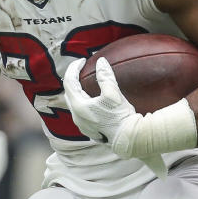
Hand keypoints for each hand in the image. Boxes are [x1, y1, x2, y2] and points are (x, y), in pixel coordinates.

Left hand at [63, 58, 166, 175]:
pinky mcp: (89, 130)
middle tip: (81, 69)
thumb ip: (105, 76)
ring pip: (74, 103)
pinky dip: (83, 101)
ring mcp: (82, 125)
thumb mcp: (113, 94)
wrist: (129, 138)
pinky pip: (80, 112)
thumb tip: (101, 61)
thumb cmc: (120, 116)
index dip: (74, 68)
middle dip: (73, 79)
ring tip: (86, 83)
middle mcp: (76, 117)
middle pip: (69, 93)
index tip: (83, 60)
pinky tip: (92, 99)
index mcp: (79, 106)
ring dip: (78, 91)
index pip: (69, 82)